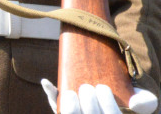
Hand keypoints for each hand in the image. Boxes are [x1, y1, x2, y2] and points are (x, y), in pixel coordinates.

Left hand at [42, 79, 158, 113]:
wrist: (110, 96)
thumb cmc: (127, 100)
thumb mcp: (141, 101)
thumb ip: (145, 101)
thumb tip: (134, 102)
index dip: (106, 103)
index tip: (103, 87)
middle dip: (87, 102)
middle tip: (87, 88)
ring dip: (69, 105)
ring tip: (72, 92)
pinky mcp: (64, 111)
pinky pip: (56, 108)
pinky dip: (51, 94)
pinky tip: (47, 82)